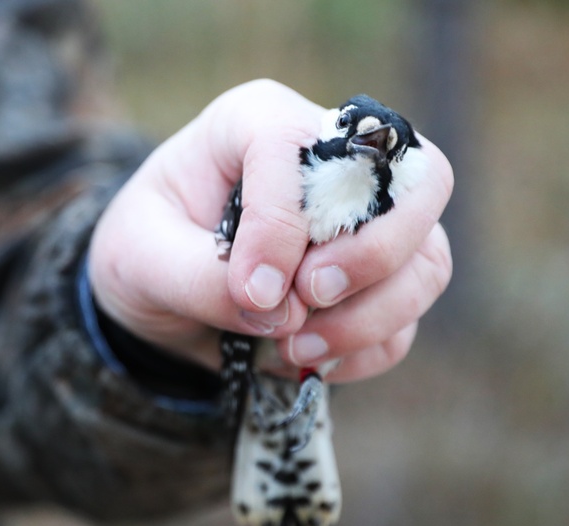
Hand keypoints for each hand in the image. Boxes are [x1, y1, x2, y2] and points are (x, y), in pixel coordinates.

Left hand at [88, 79, 453, 383]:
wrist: (155, 292)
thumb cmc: (146, 248)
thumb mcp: (141, 258)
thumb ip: (199, 279)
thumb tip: (280, 312)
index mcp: (258, 121)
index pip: (298, 146)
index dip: (281, 222)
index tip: (251, 290)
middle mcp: (330, 159)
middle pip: (418, 185)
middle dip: (371, 255)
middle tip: (309, 297)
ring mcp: (366, 221)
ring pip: (426, 261)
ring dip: (370, 318)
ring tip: (294, 348)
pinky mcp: (375, 281)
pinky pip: (405, 321)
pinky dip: (364, 351)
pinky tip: (306, 360)